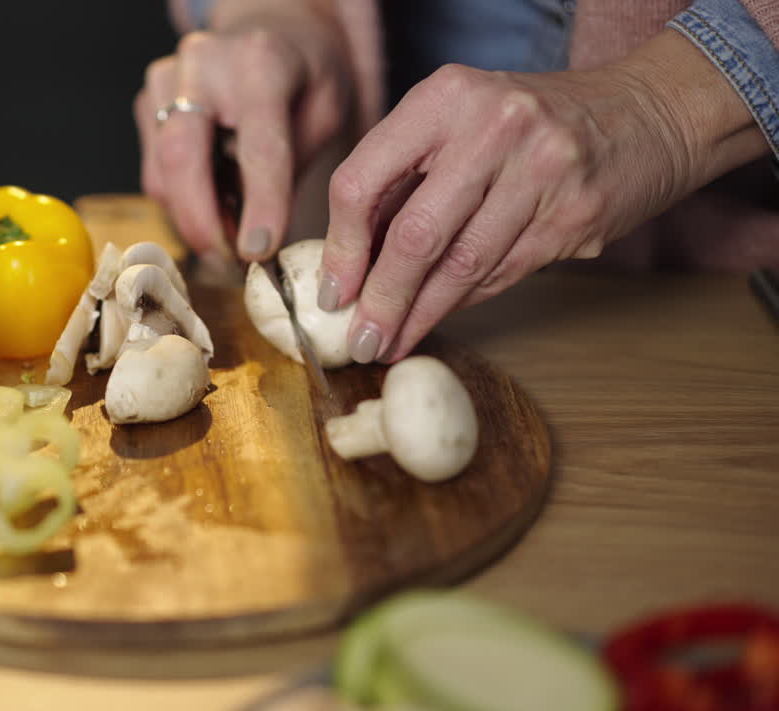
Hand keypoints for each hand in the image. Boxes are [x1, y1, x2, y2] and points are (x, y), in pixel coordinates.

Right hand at [135, 0, 353, 261]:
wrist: (271, 32)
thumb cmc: (304, 76)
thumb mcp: (325, 113)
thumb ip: (292, 166)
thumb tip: (257, 240)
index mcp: (260, 60)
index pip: (258, 145)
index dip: (260, 204)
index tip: (260, 252)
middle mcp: (201, 63)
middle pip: (182, 157)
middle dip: (203, 223)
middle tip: (230, 263)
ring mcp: (163, 81)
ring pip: (162, 174)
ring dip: (194, 219)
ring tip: (232, 234)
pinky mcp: (146, 103)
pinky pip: (153, 174)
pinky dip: (182, 203)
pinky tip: (215, 203)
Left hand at [319, 29, 768, 363]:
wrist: (647, 110)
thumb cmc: (528, 122)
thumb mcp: (457, 121)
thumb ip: (402, 178)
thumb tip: (346, 263)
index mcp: (444, 97)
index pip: (363, 182)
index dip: (342, 248)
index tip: (332, 294)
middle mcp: (493, 127)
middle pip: (414, 236)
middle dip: (381, 300)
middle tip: (359, 341)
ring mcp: (543, 170)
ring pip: (462, 265)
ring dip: (420, 315)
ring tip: (390, 344)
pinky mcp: (576, 214)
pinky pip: (503, 273)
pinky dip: (464, 301)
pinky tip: (438, 317)